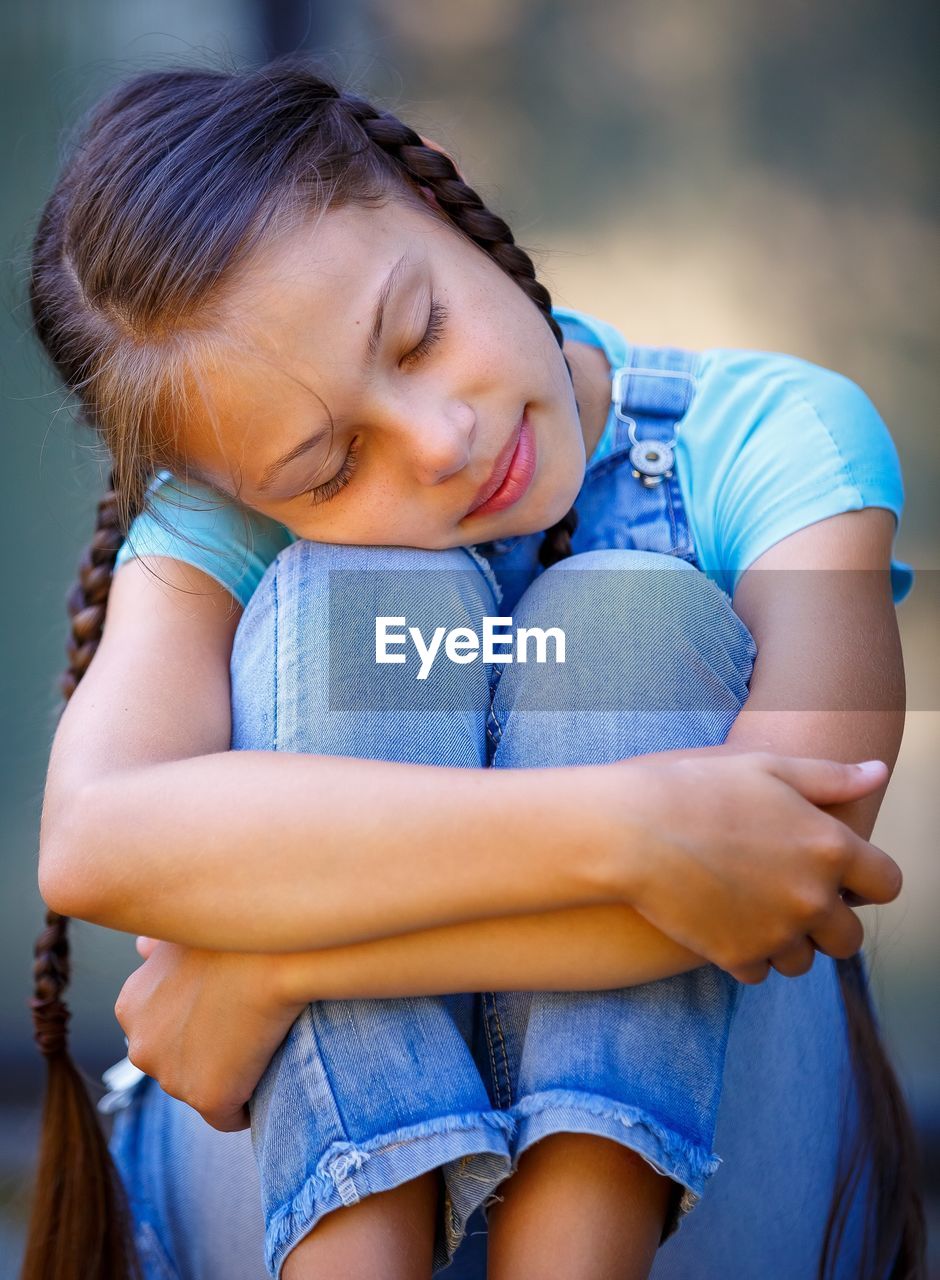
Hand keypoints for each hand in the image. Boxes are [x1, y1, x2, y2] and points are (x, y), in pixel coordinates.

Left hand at [114, 938, 305, 1130]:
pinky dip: (249, 1105)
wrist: (274, 948)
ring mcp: (172, 1076)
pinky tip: (271, 1078)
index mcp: (131, 1005)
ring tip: (263, 1047)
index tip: (228, 1010)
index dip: (198, 1024)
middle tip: (247, 1028)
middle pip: (176, 1065)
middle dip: (207, 1053)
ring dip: (229, 1077)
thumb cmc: (235, 930)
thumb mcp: (182, 932)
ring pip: (202, 1090)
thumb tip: (142, 947)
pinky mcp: (208, 1097)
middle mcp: (142, 1046)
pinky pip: (230, 1117)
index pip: (162, 1031)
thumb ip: (158, 949)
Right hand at [609, 750, 901, 983]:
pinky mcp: (737, 956)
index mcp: (830, 847)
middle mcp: (813, 897)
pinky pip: (760, 972)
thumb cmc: (697, 787)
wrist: (631, 829)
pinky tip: (726, 923)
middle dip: (829, 921)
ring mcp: (776, 932)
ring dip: (788, 941)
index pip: (887, 884)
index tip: (843, 877)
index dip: (868, 880)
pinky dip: (747, 954)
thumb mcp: (767, 767)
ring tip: (754, 910)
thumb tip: (877, 772)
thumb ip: (830, 777)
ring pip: (804, 960)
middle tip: (794, 898)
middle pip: (849, 937)